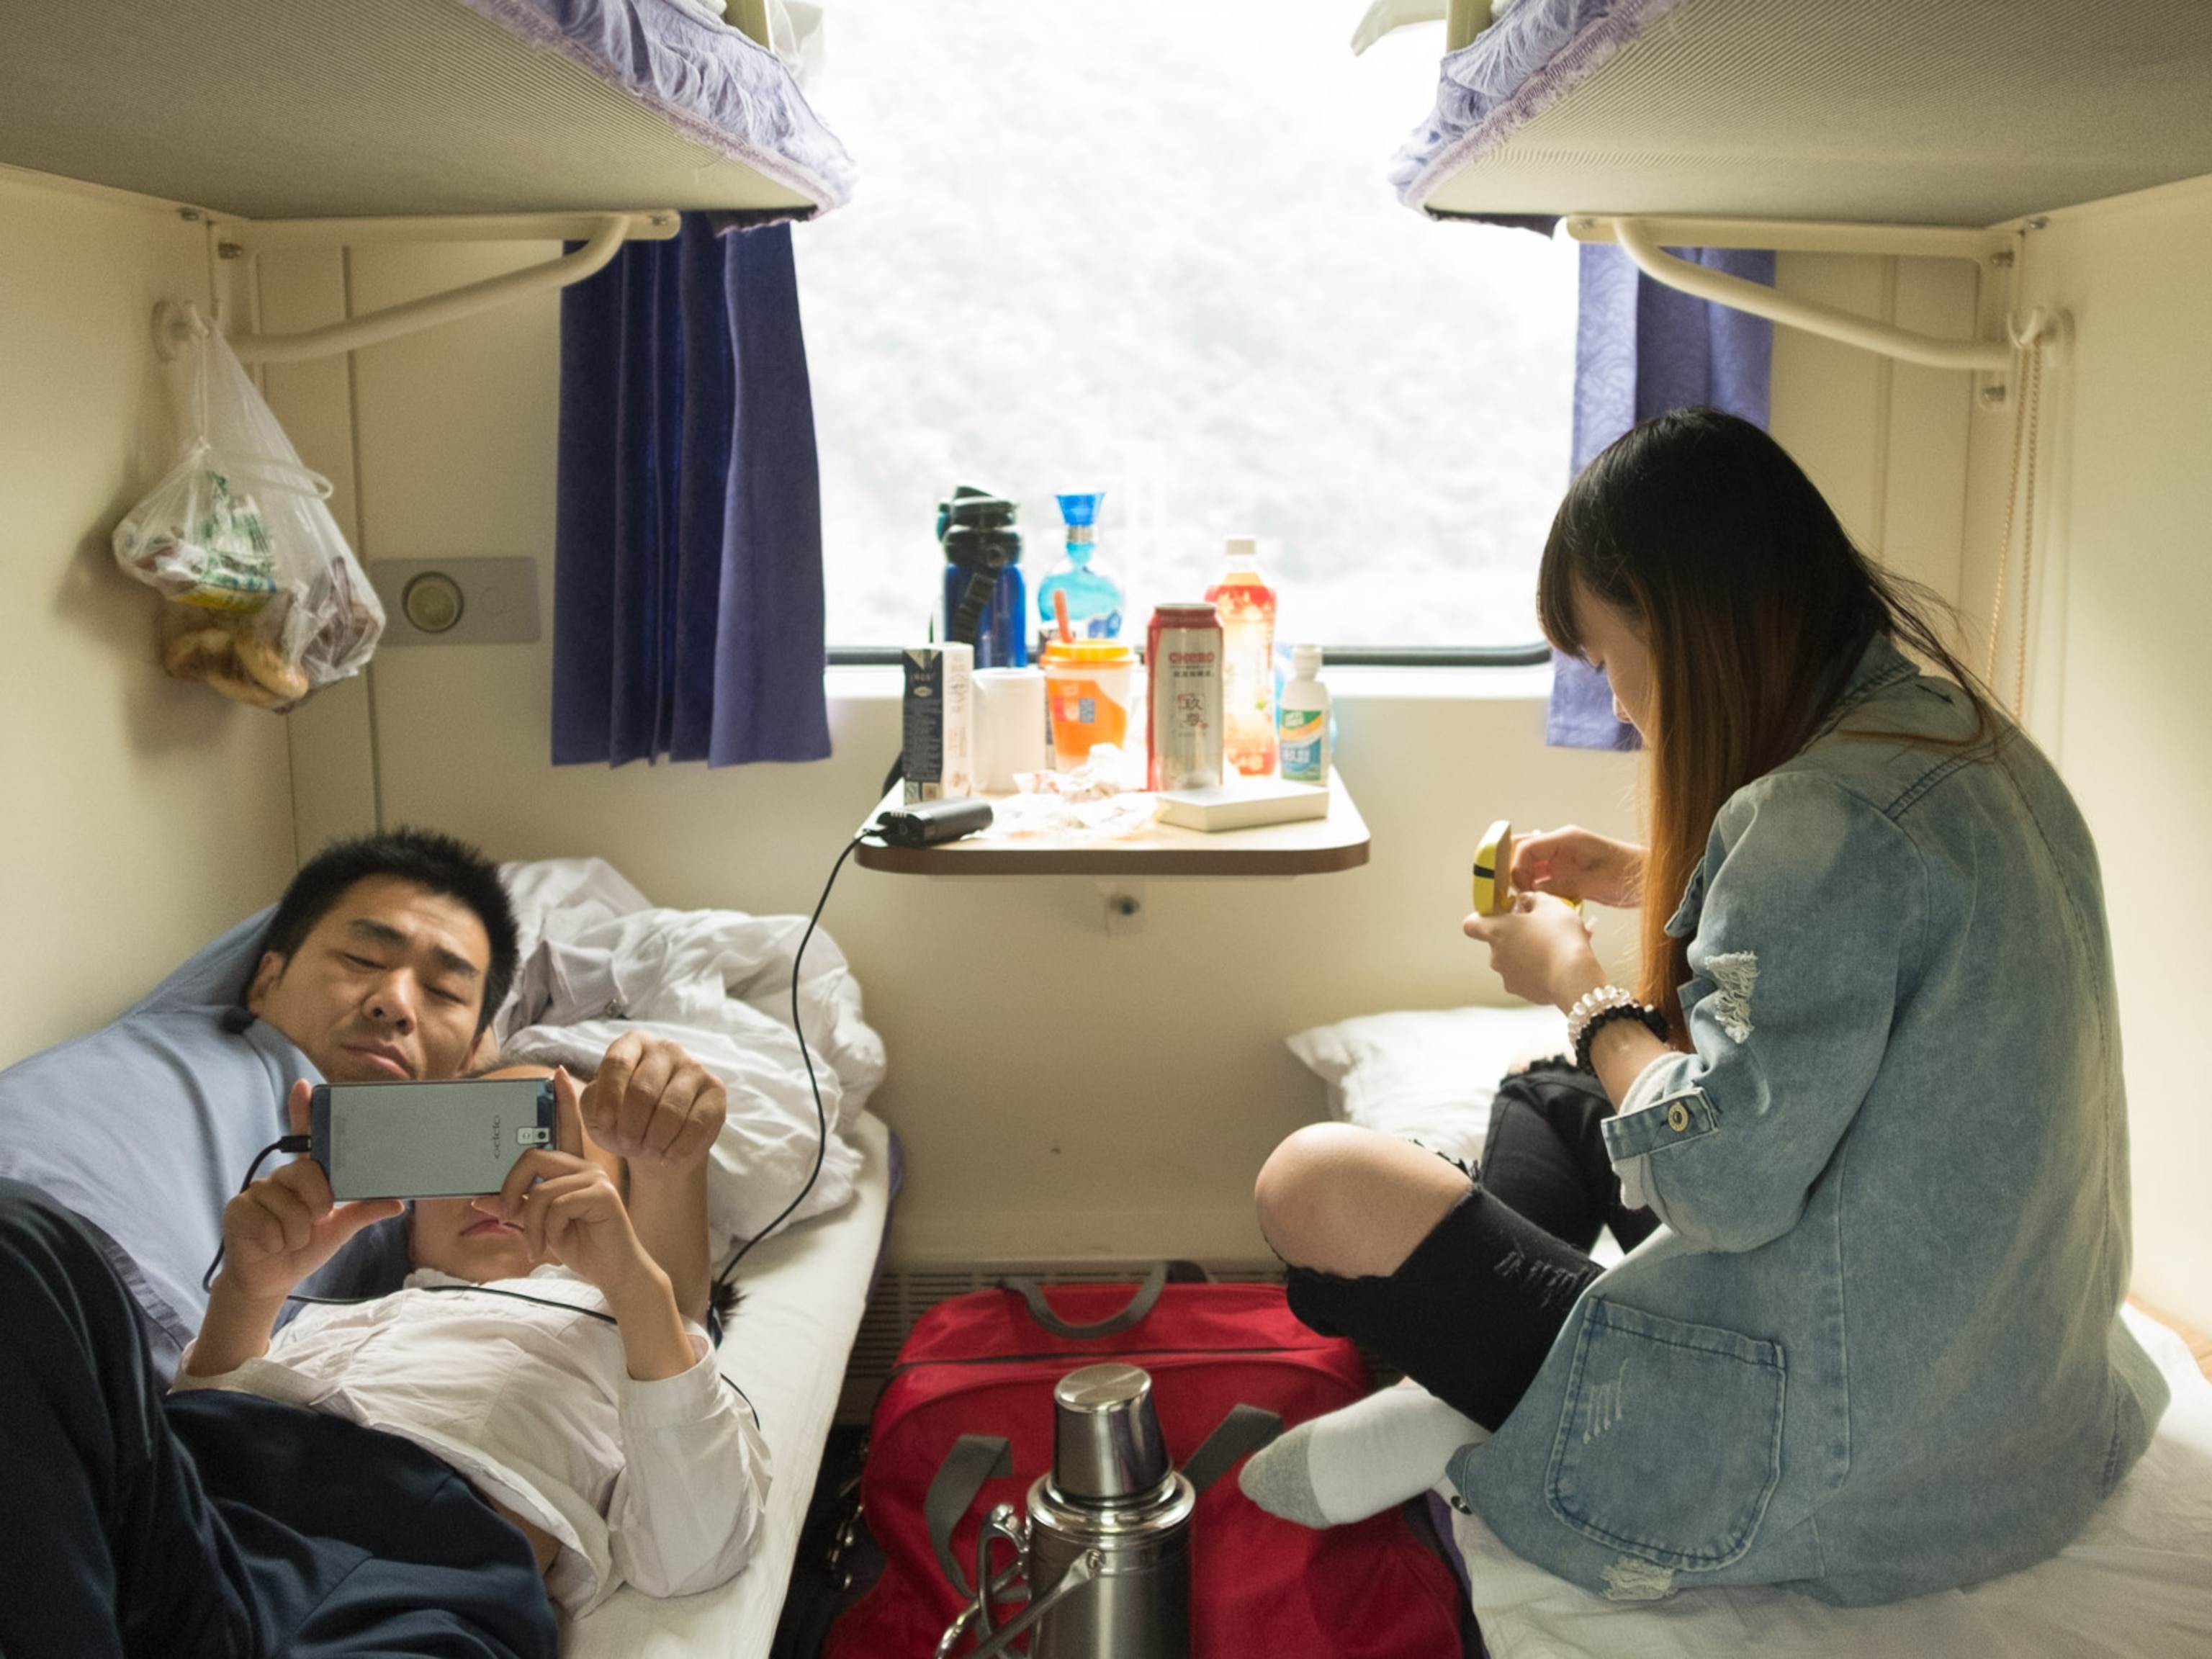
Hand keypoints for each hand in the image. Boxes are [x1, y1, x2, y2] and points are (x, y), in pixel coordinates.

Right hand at [220, 1083, 402, 1303]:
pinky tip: (269, 1244)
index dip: (304, 1111)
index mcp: (305, 1176)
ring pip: (289, 1205)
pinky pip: (268, 1222)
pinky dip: (276, 1240)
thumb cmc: (304, 1249)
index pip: (305, 1138)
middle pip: (306, 1172)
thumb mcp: (340, 1230)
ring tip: (289, 1239)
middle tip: (314, 1221)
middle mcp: (280, 1177)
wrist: (270, 1281)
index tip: (305, 1086)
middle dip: (317, 1204)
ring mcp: (256, 1191)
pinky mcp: (238, 1209)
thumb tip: (397, 1202)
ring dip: (297, 1232)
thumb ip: (363, 1212)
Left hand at [484, 1146, 660, 1301]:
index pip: (538, 1148)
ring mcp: (596, 1179)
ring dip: (532, 1226)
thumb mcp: (539, 1226)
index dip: (518, 1159)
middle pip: (533, 1158)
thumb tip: (481, 1199)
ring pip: (542, 1191)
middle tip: (506, 1218)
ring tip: (536, 1247)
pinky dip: (550, 1230)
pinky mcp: (604, 1195)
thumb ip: (516, 1209)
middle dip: (511, 1190)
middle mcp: (585, 1167)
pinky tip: (556, 1244)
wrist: (613, 1272)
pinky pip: (559, 1206)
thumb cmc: (581, 1246)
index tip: (500, 1194)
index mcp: (571, 1168)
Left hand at [576, 1032, 725, 1174]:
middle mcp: (666, 1049)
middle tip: (628, 1145)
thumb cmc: (623, 1125)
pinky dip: (679, 1147)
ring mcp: (694, 1067)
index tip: (605, 1124)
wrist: (660, 1147)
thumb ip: (582, 1100)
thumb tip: (560, 1074)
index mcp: (632, 1045)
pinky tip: (668, 1156)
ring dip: (655, 1139)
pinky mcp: (716, 1091)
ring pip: (671, 1109)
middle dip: (632, 1126)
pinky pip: (697, 1122)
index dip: (610, 1096)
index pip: (617, 1062)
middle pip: (645, 1089)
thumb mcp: (596, 1115)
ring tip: (648, 1152)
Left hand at [1463, 894, 1609, 1011]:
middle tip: (1539, 929)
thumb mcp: (1549, 905)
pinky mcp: (1522, 991)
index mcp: (1496, 931)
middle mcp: (1495, 956)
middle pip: (1498, 941)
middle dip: (1516, 935)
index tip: (1499, 914)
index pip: (1471, 924)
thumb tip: (1525, 900)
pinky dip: (1537, 971)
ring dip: (1528, 953)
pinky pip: (1526, 976)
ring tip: (1553, 947)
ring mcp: (1507, 976)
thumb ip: (1532, 899)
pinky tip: (1556, 964)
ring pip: (1513, 960)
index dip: (1482, 918)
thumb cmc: (1560, 937)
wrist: (1574, 975)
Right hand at [1511, 826, 1644, 908]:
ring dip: (1521, 880)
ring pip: (1528, 865)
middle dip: (1511, 870)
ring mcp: (1562, 858)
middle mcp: (1561, 845)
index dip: (1516, 868)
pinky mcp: (1566, 872)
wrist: (1651, 878)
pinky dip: (1533, 888)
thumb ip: (1563, 885)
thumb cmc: (1630, 874)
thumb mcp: (1596, 882)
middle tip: (1510, 893)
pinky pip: (1541, 877)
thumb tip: (1532, 893)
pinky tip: (1535, 903)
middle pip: (1521, 850)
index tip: (1519, 890)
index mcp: (1567, 839)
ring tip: (1521, 901)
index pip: (1527, 847)